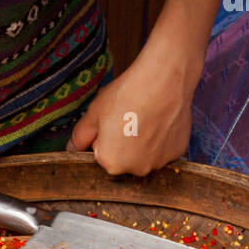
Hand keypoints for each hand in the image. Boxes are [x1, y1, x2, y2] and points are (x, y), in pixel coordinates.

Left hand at [68, 30, 203, 176]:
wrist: (164, 78)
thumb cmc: (127, 94)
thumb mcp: (94, 113)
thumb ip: (80, 136)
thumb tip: (71, 149)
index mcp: (111, 163)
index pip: (102, 156)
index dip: (105, 137)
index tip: (112, 120)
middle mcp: (135, 170)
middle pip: (124, 159)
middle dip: (123, 143)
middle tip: (129, 117)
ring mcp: (158, 163)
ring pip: (145, 156)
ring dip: (142, 142)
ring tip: (146, 117)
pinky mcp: (177, 153)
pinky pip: (163, 150)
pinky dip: (161, 139)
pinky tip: (160, 120)